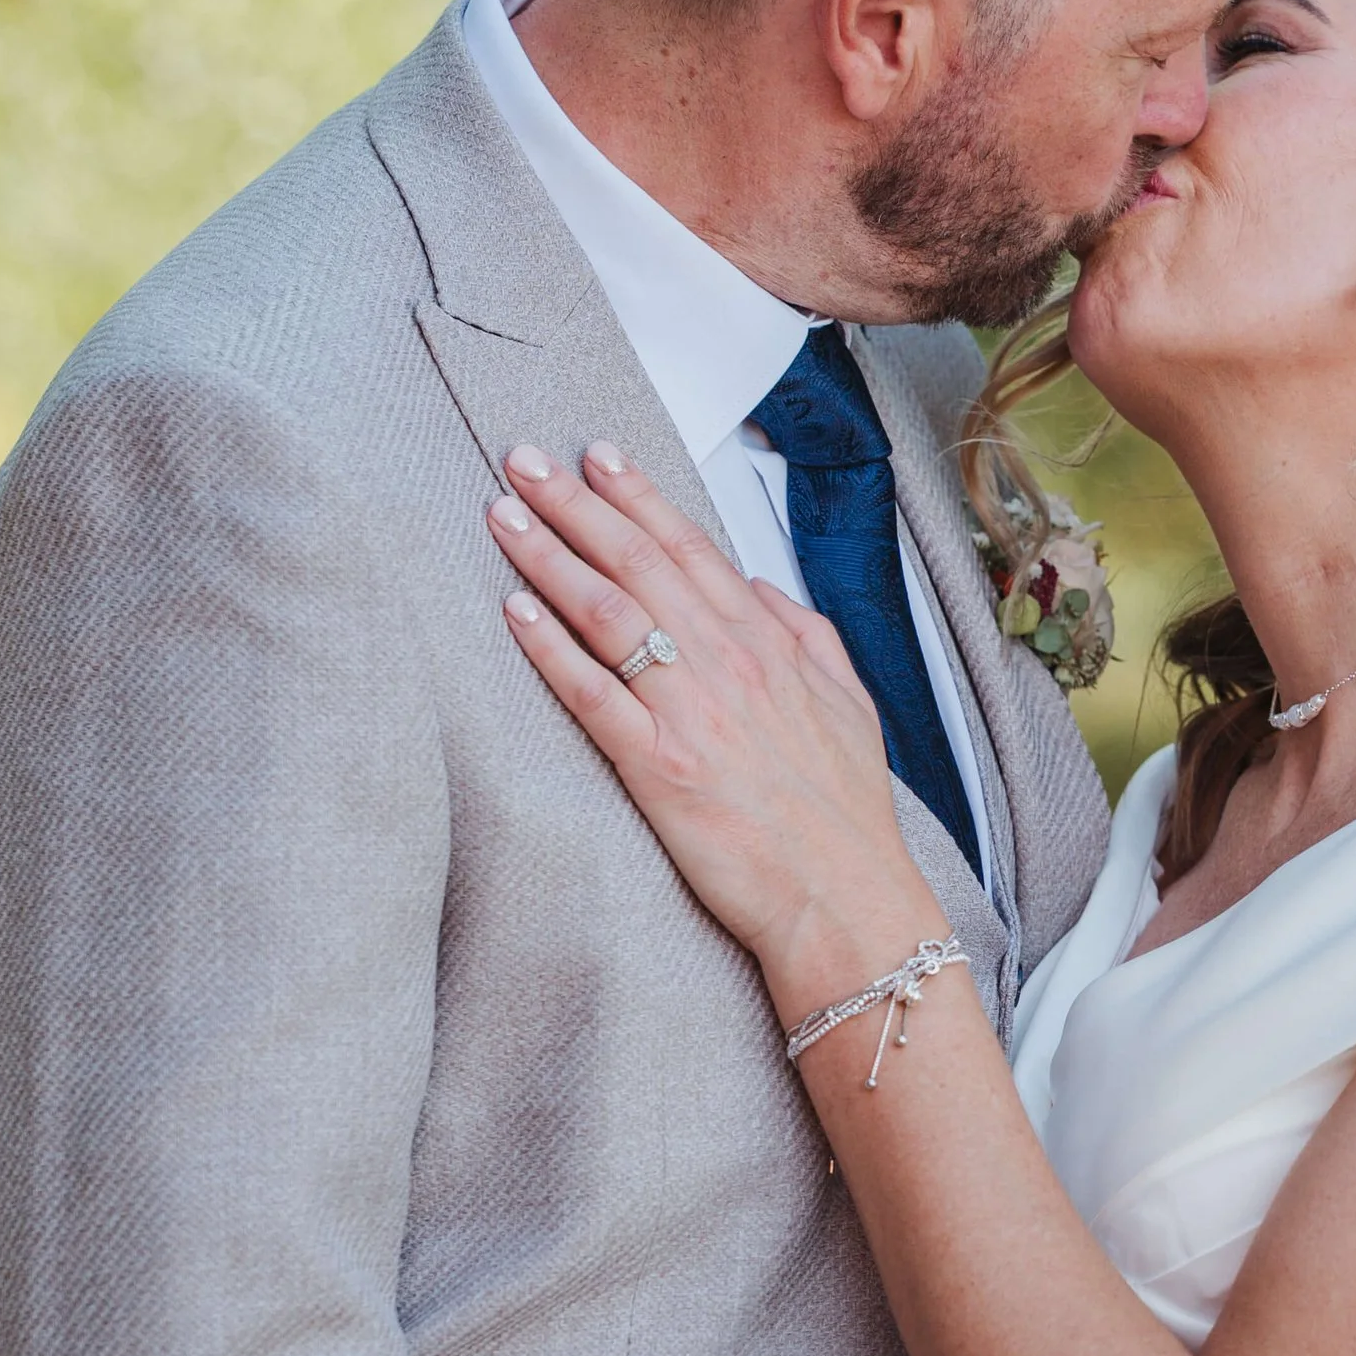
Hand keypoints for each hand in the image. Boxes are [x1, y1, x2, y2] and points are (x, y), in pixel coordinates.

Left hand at [488, 442, 938, 995]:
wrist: (844, 899)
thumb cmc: (843, 817)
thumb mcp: (848, 705)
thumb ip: (806, 636)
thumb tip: (761, 593)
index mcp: (770, 645)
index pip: (691, 549)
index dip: (638, 496)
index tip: (597, 457)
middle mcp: (729, 664)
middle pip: (637, 562)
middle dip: (575, 503)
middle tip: (524, 461)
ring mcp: (692, 712)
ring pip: (608, 611)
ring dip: (549, 555)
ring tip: (506, 514)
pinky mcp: (659, 767)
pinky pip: (591, 693)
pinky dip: (549, 646)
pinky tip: (514, 610)